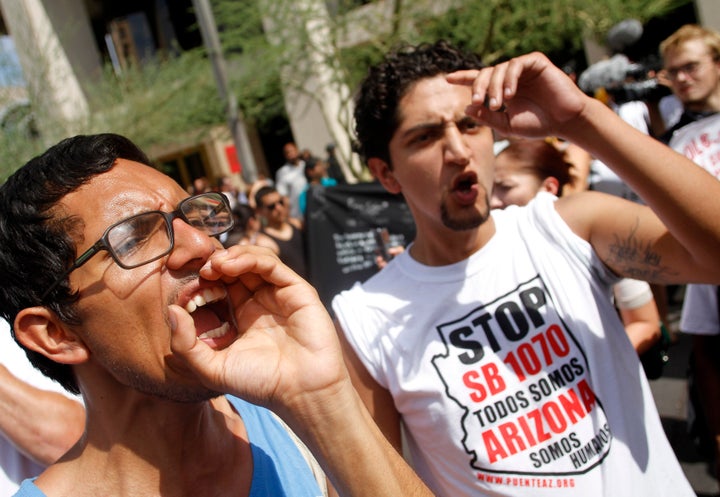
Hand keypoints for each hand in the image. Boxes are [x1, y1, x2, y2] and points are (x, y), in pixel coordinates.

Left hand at [168, 245, 346, 416]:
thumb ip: (185, 344)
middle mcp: (260, 300)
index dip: (204, 277)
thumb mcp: (211, 368)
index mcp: (242, 315)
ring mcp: (279, 294)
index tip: (185, 279)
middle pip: (236, 266)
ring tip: (213, 265)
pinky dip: (250, 258)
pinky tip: (230, 265)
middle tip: (198, 266)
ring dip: (231, 255)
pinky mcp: (297, 290)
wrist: (300, 392)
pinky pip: (272, 264)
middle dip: (215, 261)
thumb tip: (171, 311)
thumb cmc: (261, 383)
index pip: (221, 283)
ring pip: (254, 259)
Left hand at [446, 52, 587, 139]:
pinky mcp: (536, 62)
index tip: (447, 78)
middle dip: (478, 87)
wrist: (565, 122)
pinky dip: (509, 79)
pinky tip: (510, 95)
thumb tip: (467, 108)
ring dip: (494, 87)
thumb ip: (487, 118)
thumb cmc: (539, 124)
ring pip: (499, 69)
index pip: (480, 80)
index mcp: (503, 90)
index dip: (464, 78)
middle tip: (477, 101)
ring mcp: (523, 69)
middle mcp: (511, 77)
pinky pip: (516, 64)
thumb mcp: (507, 125)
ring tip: (498, 105)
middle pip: (486, 73)